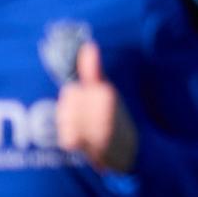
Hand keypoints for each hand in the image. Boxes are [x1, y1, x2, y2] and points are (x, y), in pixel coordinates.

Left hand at [54, 40, 137, 172]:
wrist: (133, 150)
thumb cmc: (114, 117)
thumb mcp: (105, 90)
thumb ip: (93, 70)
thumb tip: (88, 46)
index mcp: (104, 90)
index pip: (69, 92)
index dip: (75, 101)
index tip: (90, 108)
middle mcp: (104, 106)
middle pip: (64, 108)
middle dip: (71, 116)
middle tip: (90, 122)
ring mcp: (101, 125)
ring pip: (65, 123)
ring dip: (72, 130)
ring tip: (89, 133)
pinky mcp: (97, 143)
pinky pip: (68, 140)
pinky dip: (74, 143)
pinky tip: (86, 144)